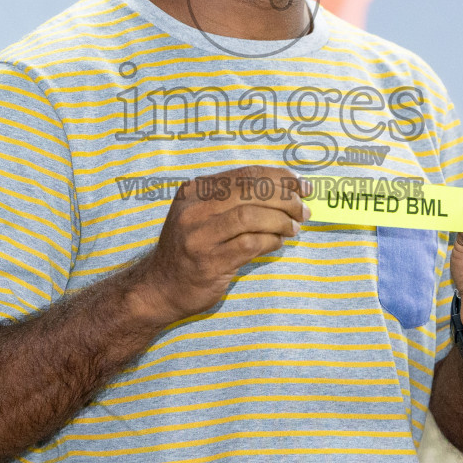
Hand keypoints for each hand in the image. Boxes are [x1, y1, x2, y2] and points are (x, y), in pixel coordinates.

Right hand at [133, 165, 307, 323]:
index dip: (279, 177)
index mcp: (195, 191)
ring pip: (251, 217)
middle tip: (303, 209)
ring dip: (280, 221)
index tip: (301, 185)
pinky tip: (277, 243)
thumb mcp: (203, 215)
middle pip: (251, 192)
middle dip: (285, 198)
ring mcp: (199, 236)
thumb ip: (235, 200)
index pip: (245, 175)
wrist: (160, 287)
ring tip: (294, 228)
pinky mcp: (209, 262)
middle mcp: (193, 210)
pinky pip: (250, 245)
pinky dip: (271, 241)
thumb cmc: (192, 248)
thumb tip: (287, 190)